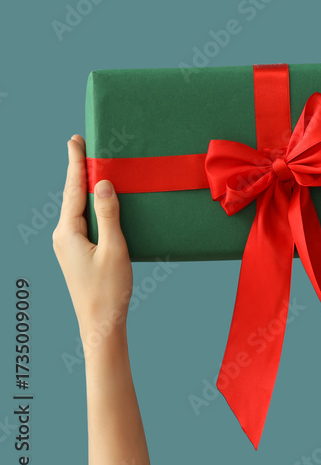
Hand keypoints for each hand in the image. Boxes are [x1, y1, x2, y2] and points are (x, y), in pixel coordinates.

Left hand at [52, 135, 132, 346]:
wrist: (100, 324)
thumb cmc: (109, 290)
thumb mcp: (114, 248)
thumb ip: (108, 214)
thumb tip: (102, 184)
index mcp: (68, 232)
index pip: (72, 189)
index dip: (75, 163)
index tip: (75, 141)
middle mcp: (63, 236)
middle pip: (72, 196)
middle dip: (79, 171)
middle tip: (82, 146)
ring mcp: (69, 246)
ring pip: (78, 209)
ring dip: (86, 189)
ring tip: (93, 169)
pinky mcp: (78, 253)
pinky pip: (84, 222)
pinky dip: (93, 207)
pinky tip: (102, 203)